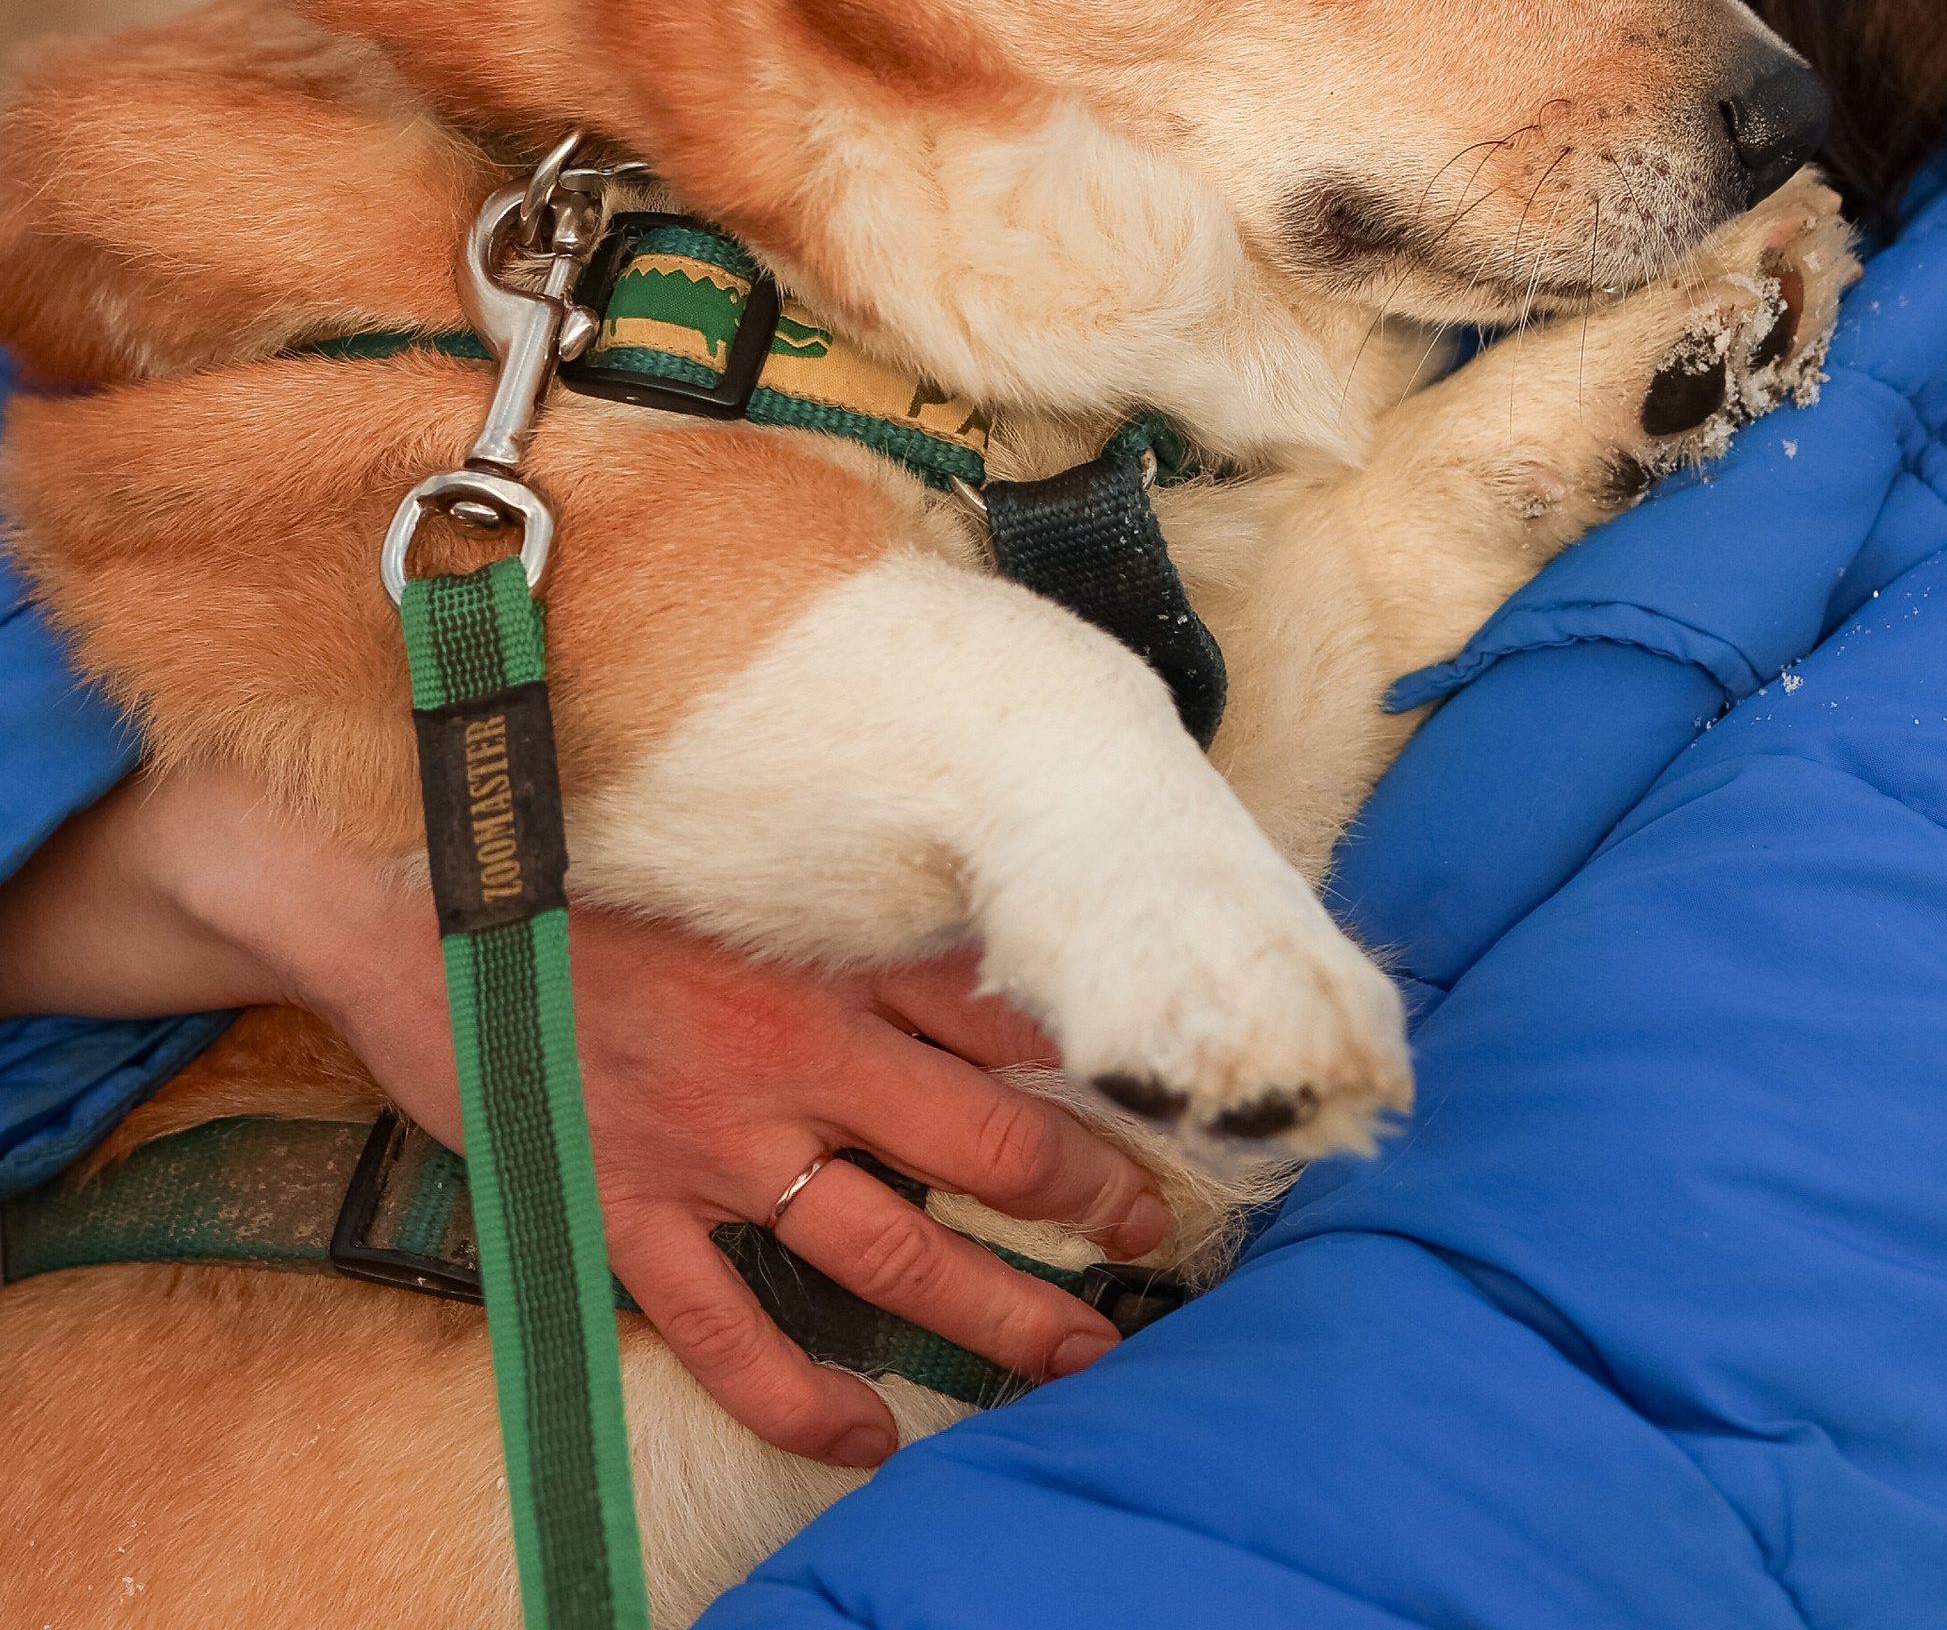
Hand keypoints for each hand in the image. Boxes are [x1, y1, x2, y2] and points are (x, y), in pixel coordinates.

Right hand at [0, 763, 1164, 1468]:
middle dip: (1091, 1194)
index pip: (1005, 1015)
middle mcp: (791, 1055)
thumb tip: (983, 913)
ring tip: (1076, 1354)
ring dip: (993, 1312)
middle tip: (1164, 1235)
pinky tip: (866, 1435)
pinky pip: (728, 1337)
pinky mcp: (624, 1215)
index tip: (1178, 1091)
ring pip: (888, 1251)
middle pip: (984, 1142)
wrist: (418, 904)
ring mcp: (711, 1146)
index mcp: (826, 955)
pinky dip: (802, 1398)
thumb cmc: (587, 868)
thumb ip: (858, 899)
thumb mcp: (743, 861)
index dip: (1101, 1060)